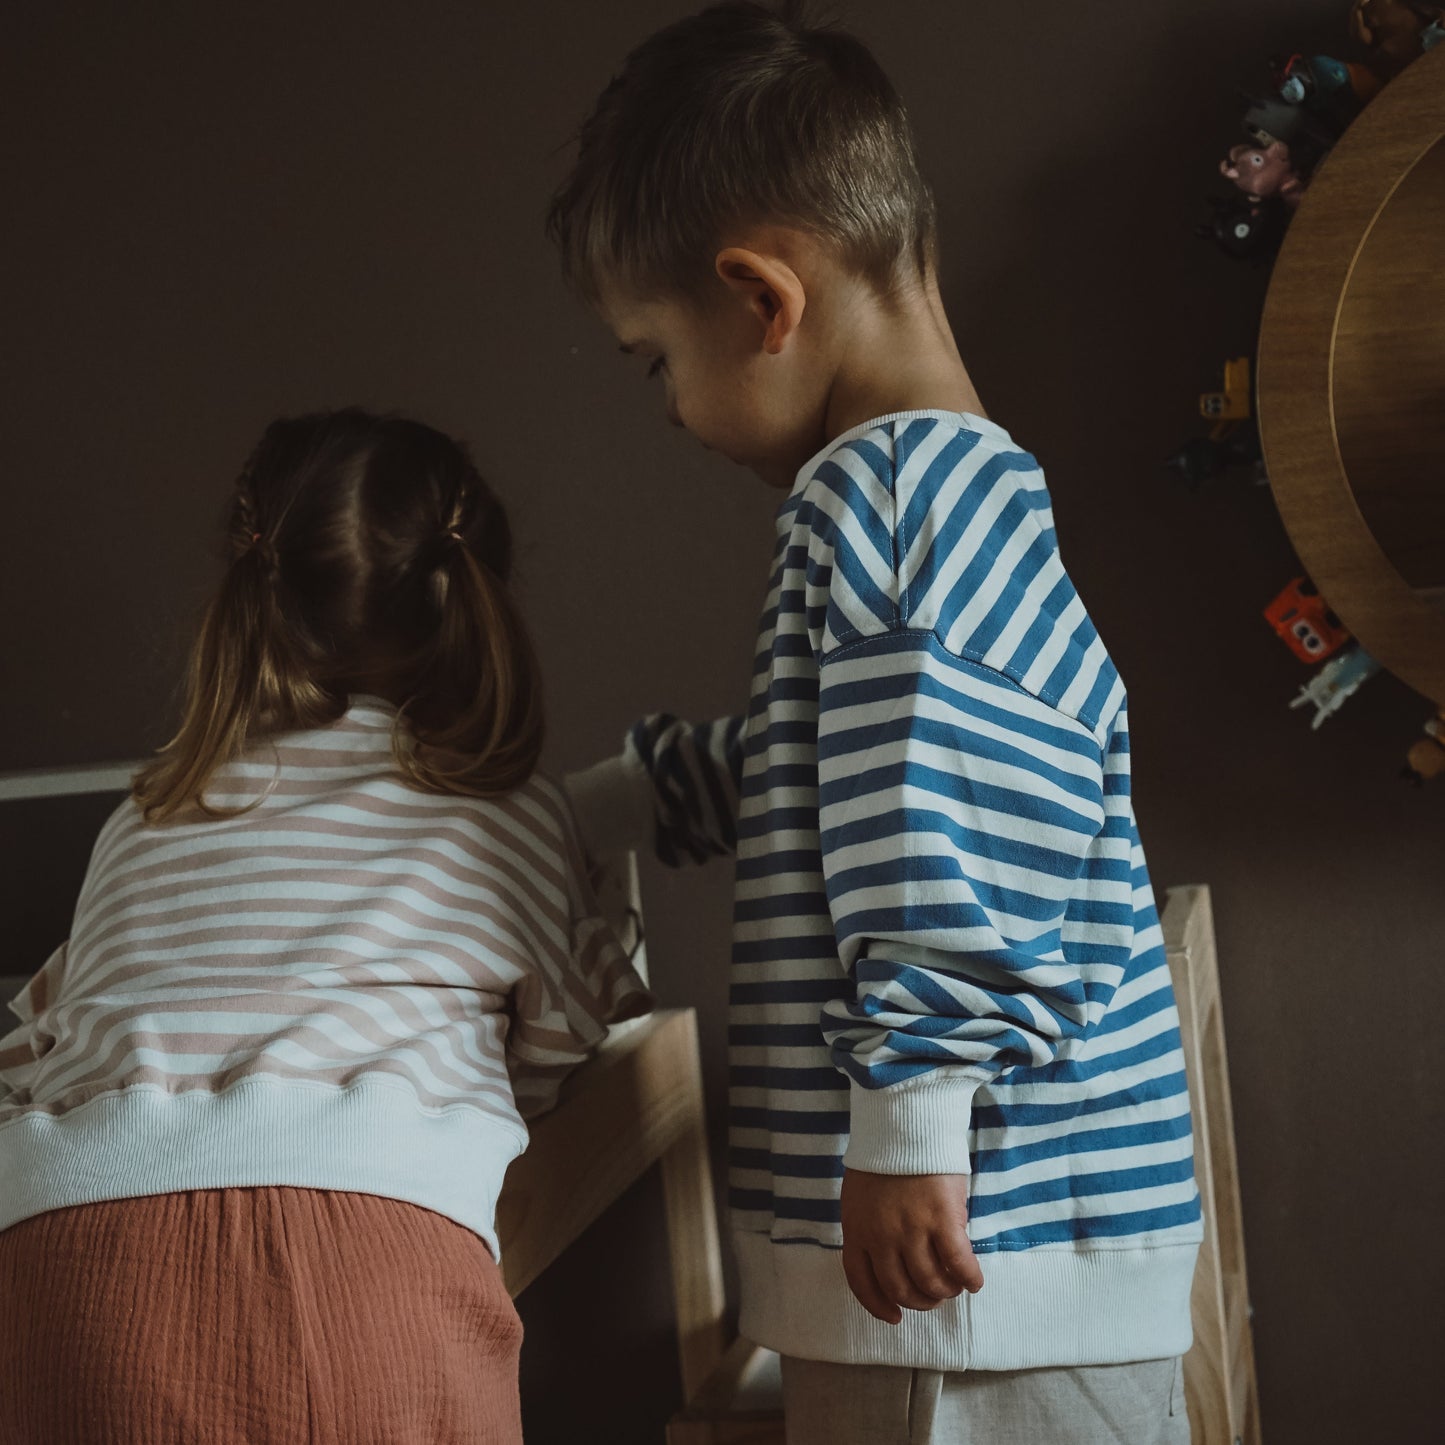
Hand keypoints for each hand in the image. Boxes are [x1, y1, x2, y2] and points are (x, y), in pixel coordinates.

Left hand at [840, 1169, 983, 1324]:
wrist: (904, 1120)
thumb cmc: (885, 1154)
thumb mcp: (861, 1195)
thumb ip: (870, 1227)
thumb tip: (891, 1258)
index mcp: (856, 1228)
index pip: (861, 1281)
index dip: (878, 1305)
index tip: (894, 1316)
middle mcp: (881, 1236)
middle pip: (899, 1287)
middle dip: (919, 1300)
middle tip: (933, 1296)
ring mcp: (911, 1229)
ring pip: (930, 1282)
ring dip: (944, 1291)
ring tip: (953, 1285)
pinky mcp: (942, 1219)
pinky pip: (958, 1264)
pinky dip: (968, 1278)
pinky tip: (974, 1281)